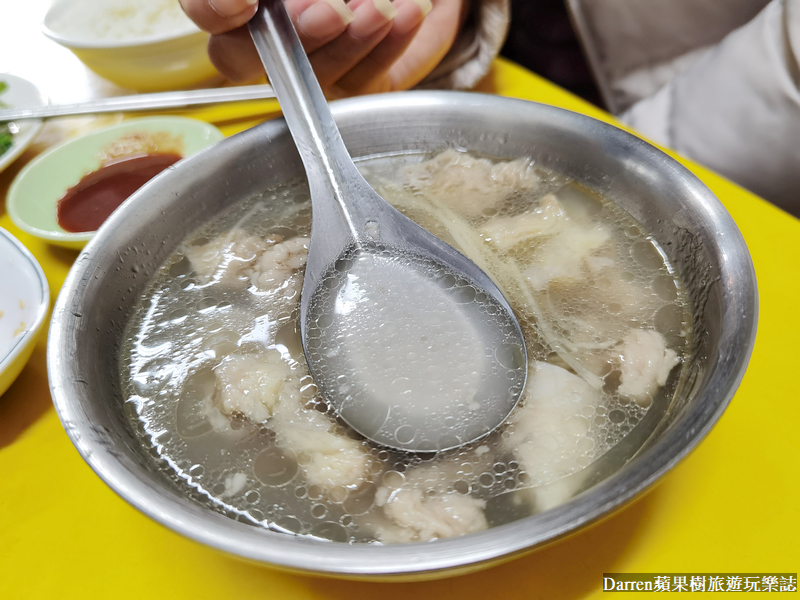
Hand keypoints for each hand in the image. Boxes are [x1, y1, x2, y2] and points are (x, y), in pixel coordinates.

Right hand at [180, 0, 467, 95]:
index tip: (243, 3)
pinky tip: (408, 14)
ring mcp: (305, 67)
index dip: (213, 8)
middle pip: (245, 57)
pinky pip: (363, 79)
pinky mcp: (353, 84)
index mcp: (246, 4)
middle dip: (295, 33)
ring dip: (349, 42)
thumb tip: (288, 3)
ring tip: (381, 11)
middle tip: (332, 11)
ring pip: (311, 72)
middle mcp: (263, 36)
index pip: (205, 9)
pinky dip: (389, 45)